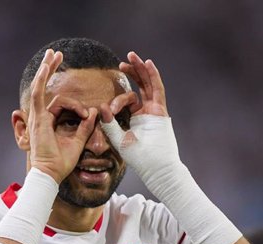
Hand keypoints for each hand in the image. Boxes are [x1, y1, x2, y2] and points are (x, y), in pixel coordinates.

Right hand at [28, 49, 96, 182]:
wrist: (51, 174)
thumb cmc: (62, 163)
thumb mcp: (78, 141)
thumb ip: (85, 126)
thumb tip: (95, 112)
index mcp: (50, 122)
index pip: (60, 103)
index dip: (76, 103)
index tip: (89, 114)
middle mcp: (42, 117)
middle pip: (44, 87)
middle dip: (50, 69)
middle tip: (57, 53)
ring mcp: (38, 116)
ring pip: (42, 87)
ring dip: (47, 69)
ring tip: (54, 54)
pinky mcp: (38, 118)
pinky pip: (39, 95)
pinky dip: (42, 80)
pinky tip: (47, 66)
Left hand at [100, 53, 180, 185]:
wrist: (156, 168)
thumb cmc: (139, 159)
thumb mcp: (119, 140)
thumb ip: (110, 125)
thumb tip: (101, 107)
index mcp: (137, 118)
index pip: (128, 99)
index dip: (117, 99)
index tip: (108, 109)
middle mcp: (147, 112)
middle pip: (140, 86)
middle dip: (133, 72)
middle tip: (122, 61)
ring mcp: (155, 110)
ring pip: (149, 84)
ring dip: (141, 69)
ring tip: (132, 56)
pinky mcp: (161, 111)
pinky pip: (157, 89)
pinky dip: (153, 76)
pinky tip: (147, 63)